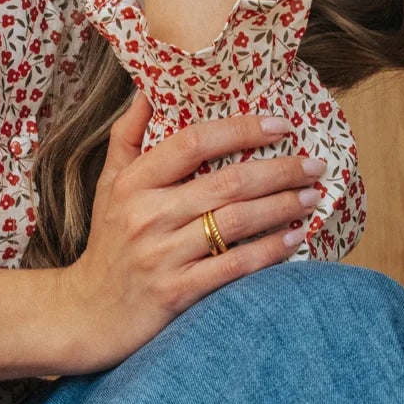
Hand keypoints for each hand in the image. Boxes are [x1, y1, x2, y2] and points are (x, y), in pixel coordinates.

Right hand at [54, 90, 324, 374]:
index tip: (281, 125)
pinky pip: (234, 266)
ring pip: (236, 222)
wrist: (88, 313)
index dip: (241, 129)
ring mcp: (162, 256)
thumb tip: (148, 90)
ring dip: (282, 207)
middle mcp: (147, 215)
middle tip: (314, 164)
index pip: (193, 142)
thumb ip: (127, 136)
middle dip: (280, 170)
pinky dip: (270, 250)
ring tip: (311, 196)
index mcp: (133, 183)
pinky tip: (295, 238)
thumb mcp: (108, 184)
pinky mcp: (177, 292)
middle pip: (227, 183)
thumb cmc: (107, 242)